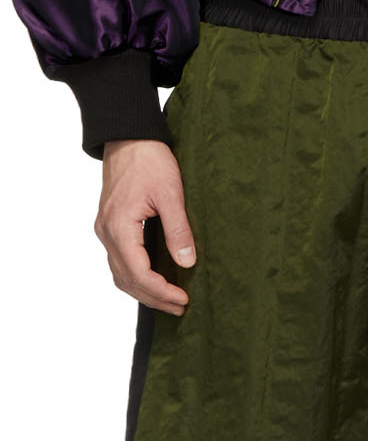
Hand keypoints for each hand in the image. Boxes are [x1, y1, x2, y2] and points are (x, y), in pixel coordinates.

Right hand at [94, 139, 196, 315]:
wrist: (129, 136)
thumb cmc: (149, 159)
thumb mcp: (170, 192)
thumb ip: (178, 229)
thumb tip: (187, 263)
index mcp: (120, 227)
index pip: (139, 274)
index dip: (161, 292)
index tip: (183, 299)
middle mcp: (107, 233)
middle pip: (126, 280)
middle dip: (153, 297)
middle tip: (180, 306)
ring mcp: (105, 229)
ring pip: (120, 272)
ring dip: (143, 289)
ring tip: (169, 297)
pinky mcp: (109, 223)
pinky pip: (119, 259)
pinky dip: (135, 274)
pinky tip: (153, 276)